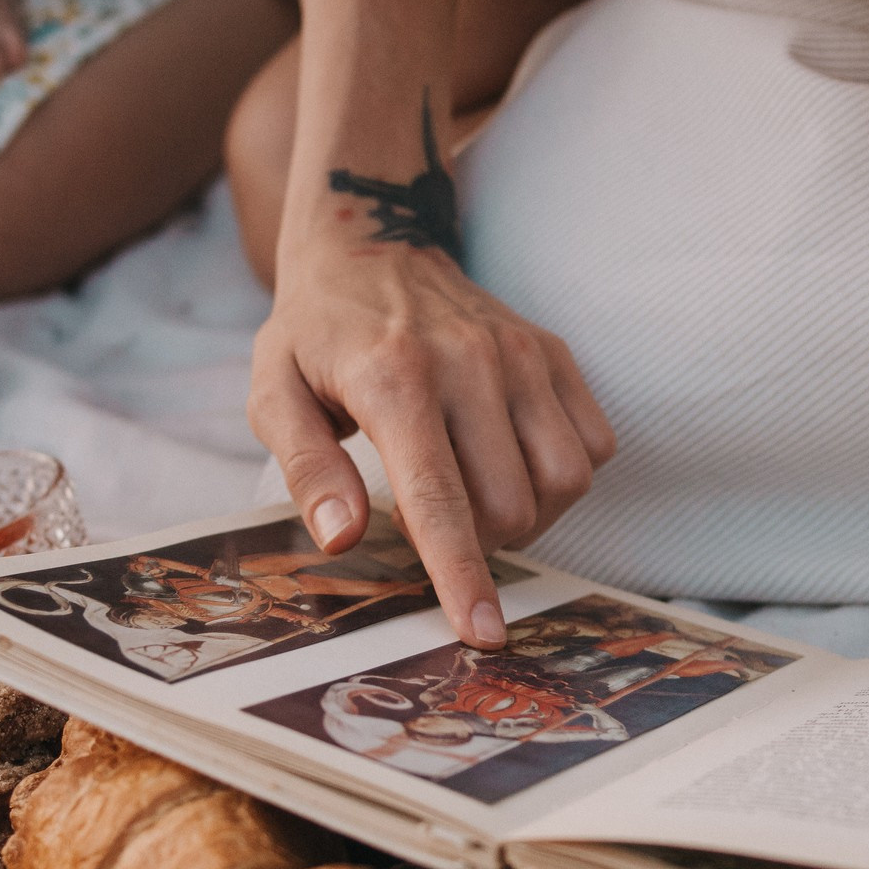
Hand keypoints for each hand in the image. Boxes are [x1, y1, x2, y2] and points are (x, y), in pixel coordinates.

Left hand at [250, 220, 615, 649]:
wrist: (371, 235)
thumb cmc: (315, 330)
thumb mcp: (274, 392)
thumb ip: (306, 466)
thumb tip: (342, 537)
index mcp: (394, 379)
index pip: (439, 500)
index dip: (463, 575)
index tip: (483, 632)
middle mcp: (469, 362)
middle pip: (511, 504)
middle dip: (481, 542)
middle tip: (437, 520)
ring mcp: (520, 353)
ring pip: (565, 480)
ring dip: (529, 515)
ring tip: (477, 497)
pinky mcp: (552, 351)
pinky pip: (594, 444)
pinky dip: (563, 476)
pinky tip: (513, 463)